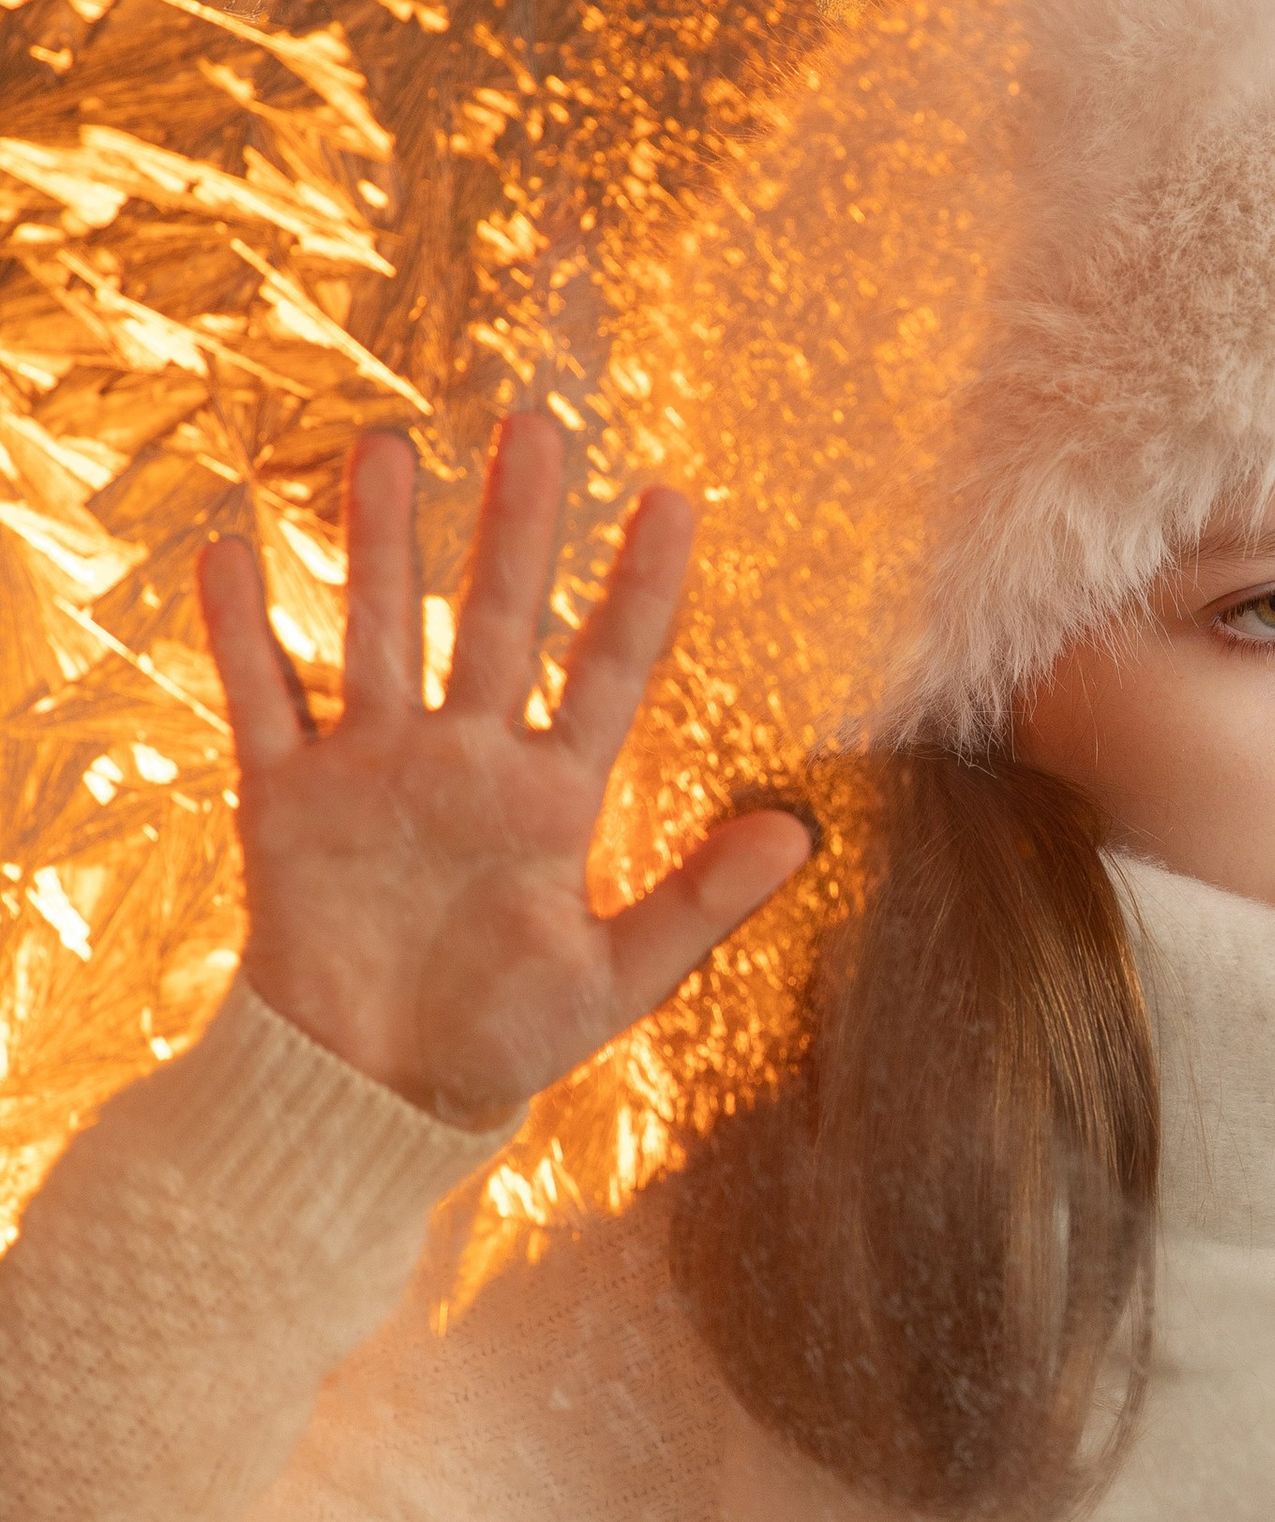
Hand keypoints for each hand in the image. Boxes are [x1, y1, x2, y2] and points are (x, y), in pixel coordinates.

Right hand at [199, 413, 811, 1130]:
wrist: (373, 1096)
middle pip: (497, 618)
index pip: (610, 667)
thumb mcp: (618, 979)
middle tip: (536, 426)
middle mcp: (469, 760)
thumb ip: (701, 902)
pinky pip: (262, 699)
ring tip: (387, 448)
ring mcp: (377, 770)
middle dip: (517, 526)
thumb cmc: (504, 1040)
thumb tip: (798, 835)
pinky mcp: (287, 801)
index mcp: (554, 795)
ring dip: (379, 545)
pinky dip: (242, 633)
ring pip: (380, 631)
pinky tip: (228, 552)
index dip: (641, 586)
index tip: (675, 498)